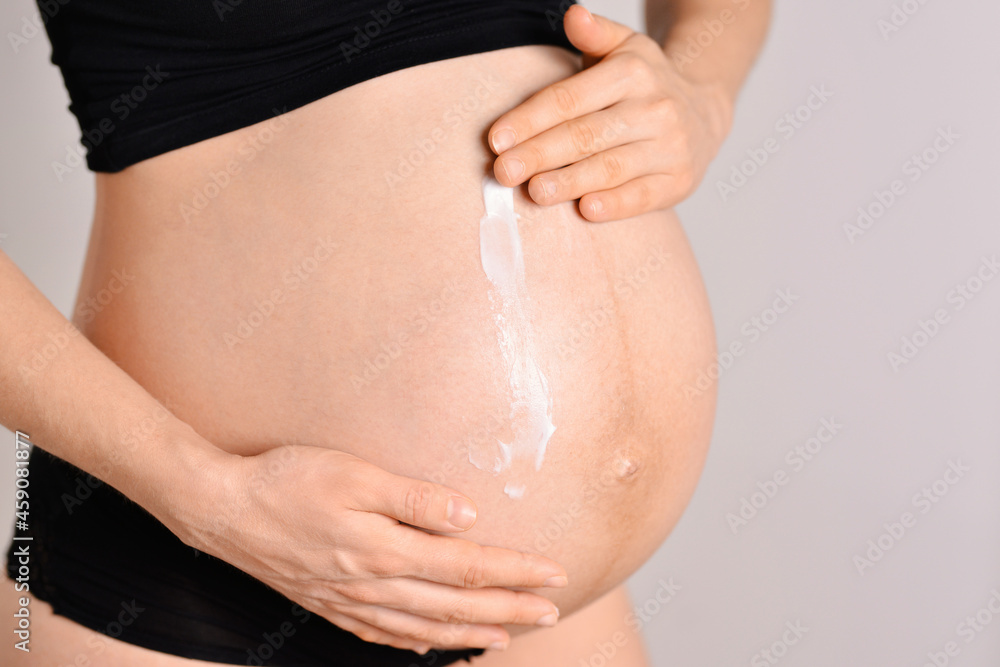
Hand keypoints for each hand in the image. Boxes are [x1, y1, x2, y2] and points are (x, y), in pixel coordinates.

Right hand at [178, 444, 566, 653]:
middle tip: (551, 610)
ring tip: (509, 634)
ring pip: (426, 627)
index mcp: (385, 550)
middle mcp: (373, 585)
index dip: (515, 571)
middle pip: (456, 605)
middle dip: (510, 608)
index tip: (554, 573)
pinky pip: (384, 636)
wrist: (222, 510)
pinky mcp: (330, 605)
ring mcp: (350, 602)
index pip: (467, 567)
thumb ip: (414, 499)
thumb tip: (468, 516)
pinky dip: (418, 645)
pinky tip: (434, 646)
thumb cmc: (288, 480)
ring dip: (473, 632)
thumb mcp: (354, 474)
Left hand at [488, 5, 733, 221]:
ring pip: (611, 167)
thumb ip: (594, 34)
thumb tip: (572, 16)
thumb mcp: (624, 48)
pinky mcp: (679, 180)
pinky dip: (615, 204)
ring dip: (569, 182)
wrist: (705, 112)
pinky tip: (586, 210)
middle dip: (540, 154)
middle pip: (585, 135)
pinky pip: (643, 195)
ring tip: (535, 193)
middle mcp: (655, 108)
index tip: (496, 140)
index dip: (530, 119)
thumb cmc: (645, 83)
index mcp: (633, 72)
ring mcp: (670, 146)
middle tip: (504, 172)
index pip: (570, 98)